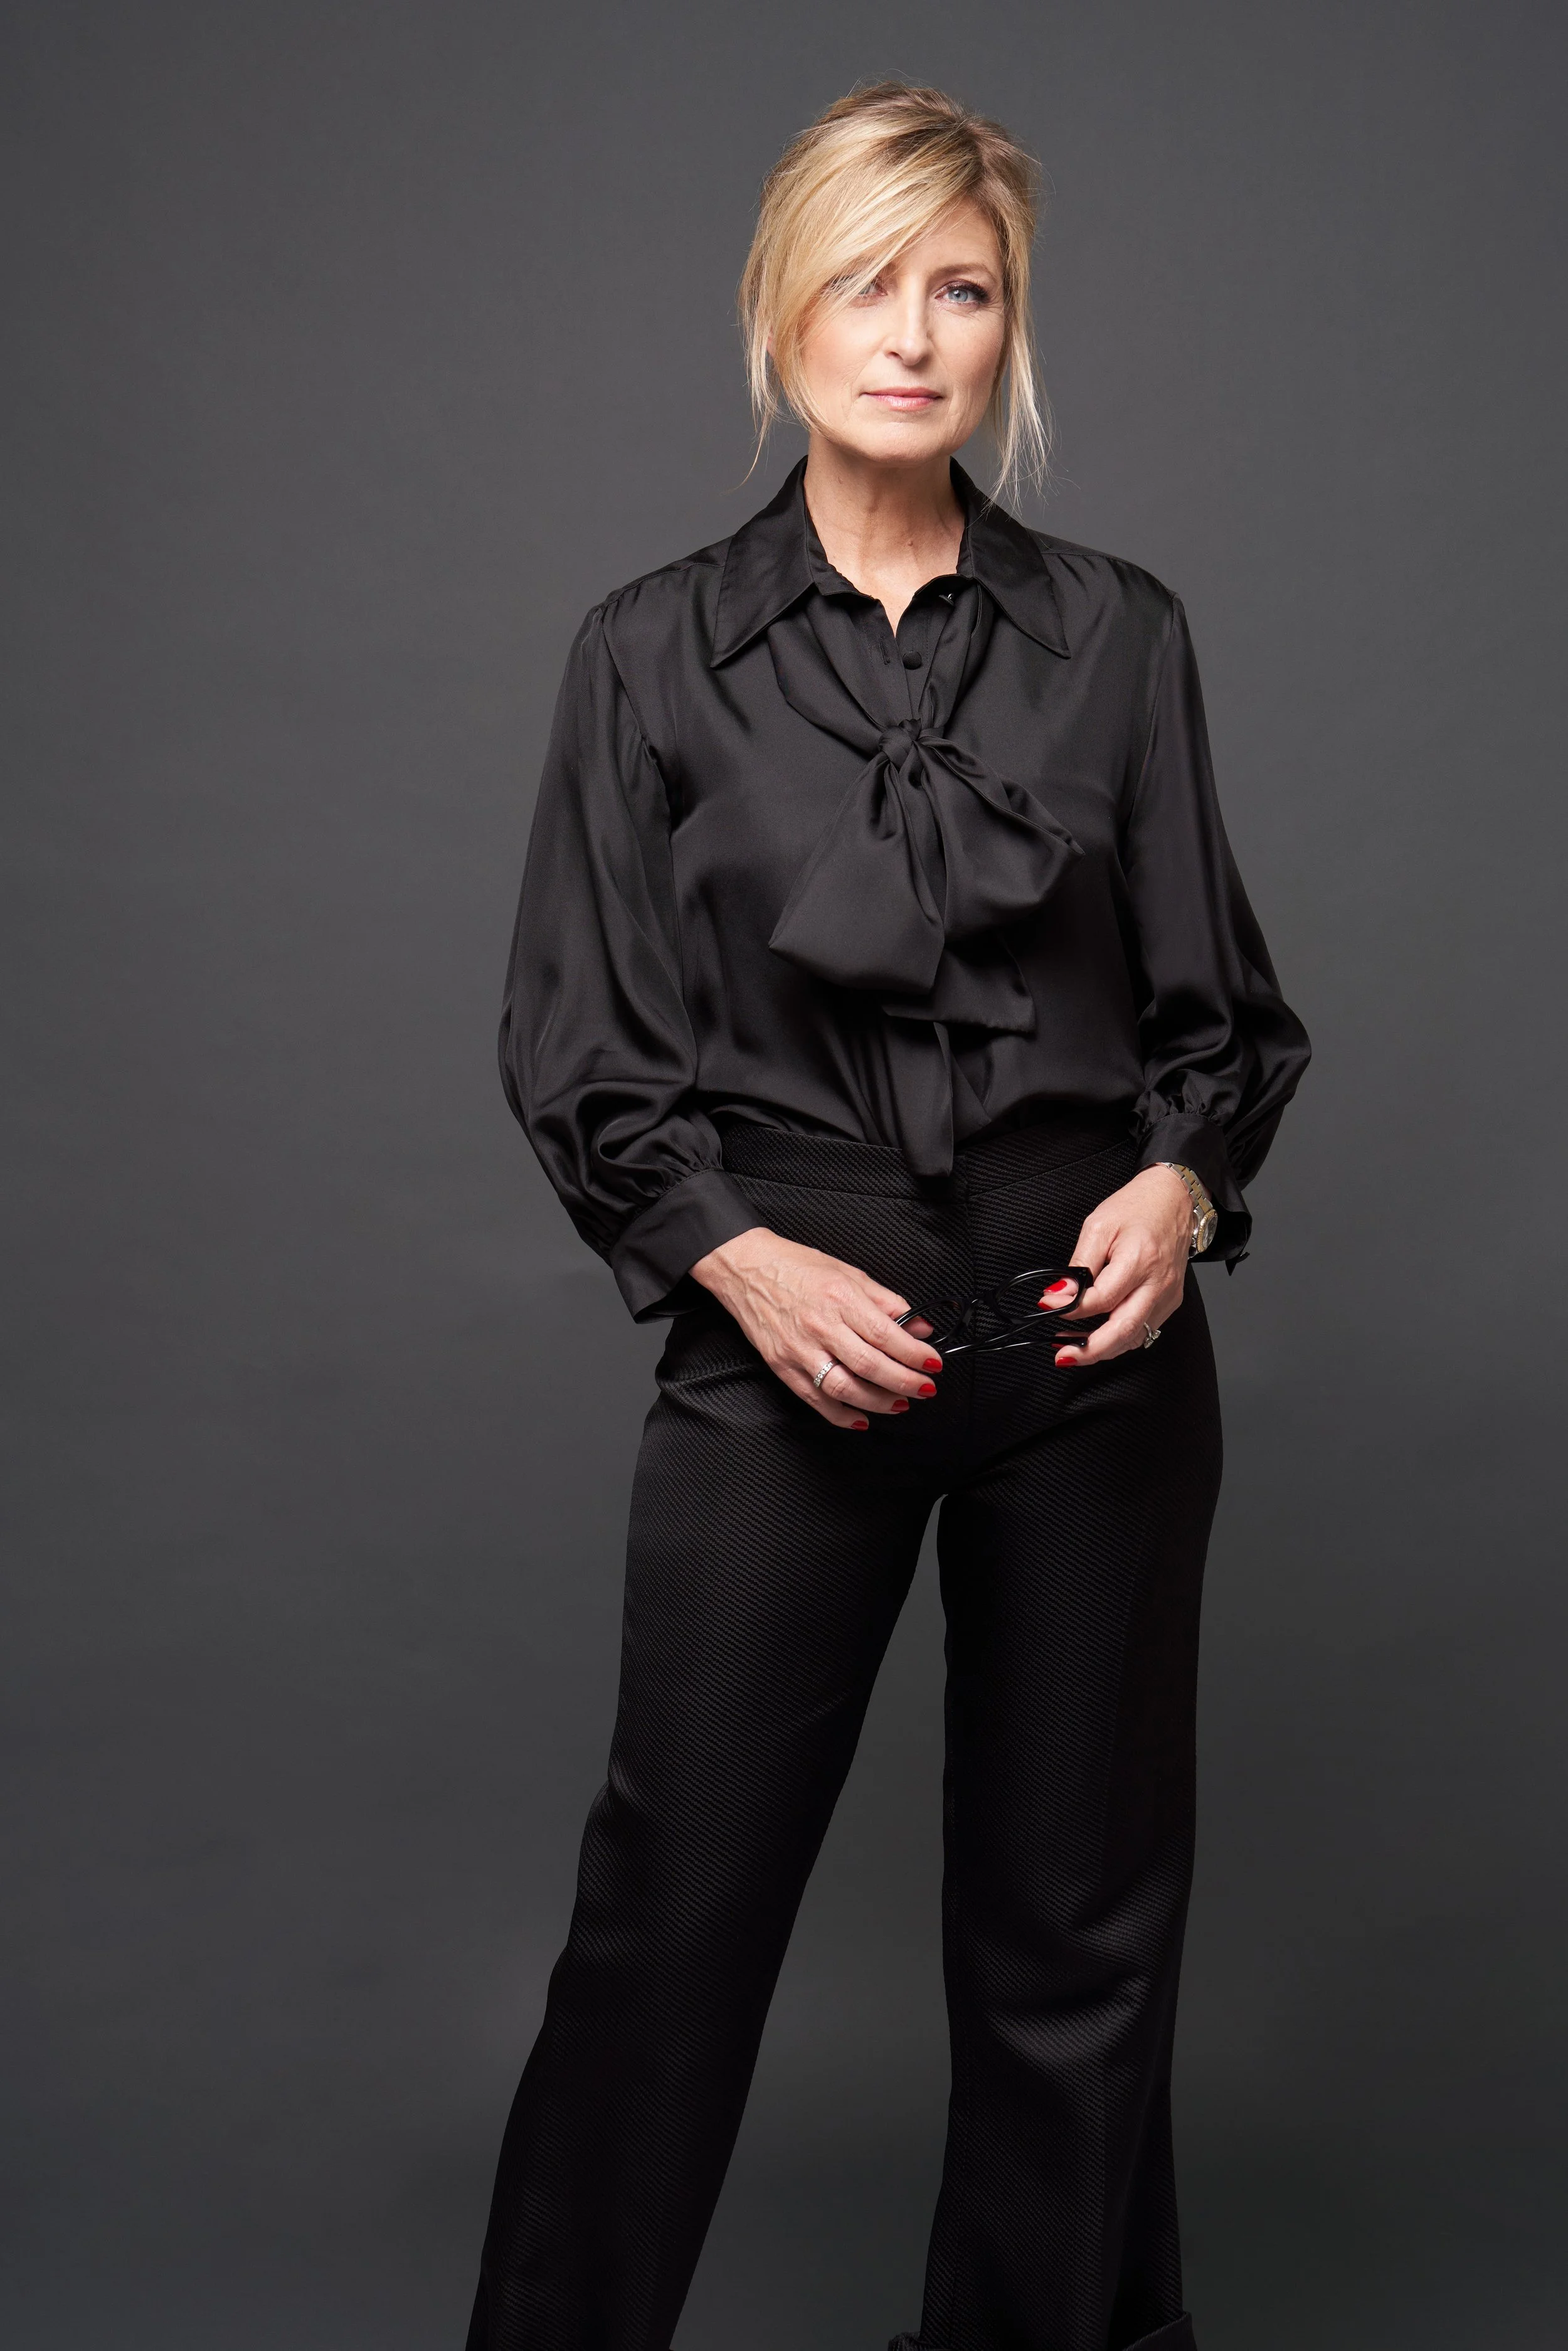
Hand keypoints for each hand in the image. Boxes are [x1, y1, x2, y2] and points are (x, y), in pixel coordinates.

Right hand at [689, 1226, 943, 1429]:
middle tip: (925, 1389)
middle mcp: (820, 1326)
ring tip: (900, 1404)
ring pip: (844, 1387)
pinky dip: (841, 1415)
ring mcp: (799, 1349)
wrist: (747, 1269)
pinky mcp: (782, 1366)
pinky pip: (815, 1399)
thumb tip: (918, 1325)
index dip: (914, 1354)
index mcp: (840, 1298)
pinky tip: (861, 1418)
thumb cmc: (796, 1267)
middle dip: (904, 1382)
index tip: (932, 1363)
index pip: (886, 1334)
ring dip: (878, 1402)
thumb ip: (886, 1302)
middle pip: (869, 1364)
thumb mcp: (848, 1273)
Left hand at [1052, 1165, 1190, 1367]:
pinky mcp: (1170, 1301)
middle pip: (1123, 1330)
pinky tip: (1100, 1338)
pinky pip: (1145, 1330)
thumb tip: (1061, 1293)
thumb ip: (1080, 1263)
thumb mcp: (1099, 1226)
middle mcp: (1157, 1283)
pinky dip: (1120, 1339)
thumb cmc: (1138, 1209)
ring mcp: (1167, 1296)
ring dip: (1103, 1349)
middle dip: (1090, 1350)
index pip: (1102, 1299)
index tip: (1048, 1306)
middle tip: (1063, 1355)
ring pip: (1135, 1337)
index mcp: (1139, 1261)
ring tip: (1074, 1350)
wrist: (1174, 1200)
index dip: (1072, 1308)